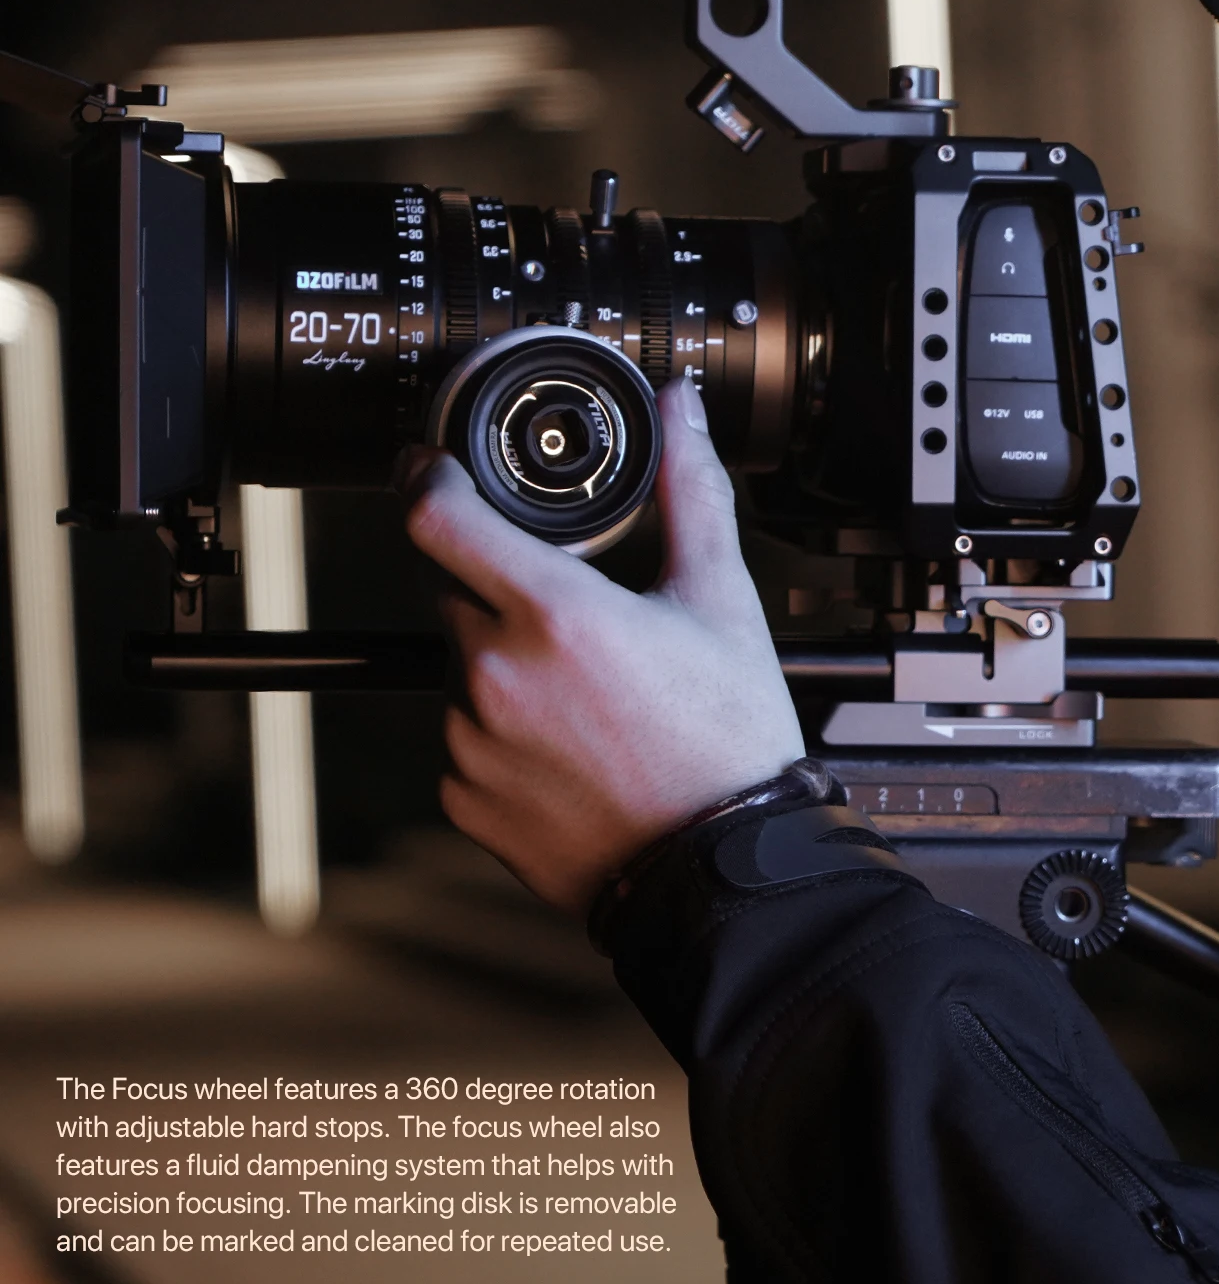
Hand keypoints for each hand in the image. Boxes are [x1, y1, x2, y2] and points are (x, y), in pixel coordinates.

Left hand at [400, 373, 804, 913]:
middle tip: (572, 617)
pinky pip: (464, 739)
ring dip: (502, 663)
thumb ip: (690, 492)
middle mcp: (498, 676)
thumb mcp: (722, 601)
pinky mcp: (465, 800)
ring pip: (461, 668)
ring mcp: (473, 743)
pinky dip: (501, 732)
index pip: (440, 516)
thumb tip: (681, 414)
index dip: (427, 478)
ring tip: (586, 696)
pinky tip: (568, 746)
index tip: (433, 470)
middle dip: (498, 586)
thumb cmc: (727, 744)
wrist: (722, 869)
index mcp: (557, 614)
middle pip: (455, 590)